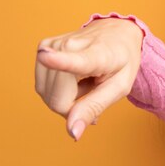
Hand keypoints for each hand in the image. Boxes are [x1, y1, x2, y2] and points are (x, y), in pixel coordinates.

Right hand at [35, 18, 143, 140]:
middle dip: (74, 107)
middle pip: (57, 99)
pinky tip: (75, 78)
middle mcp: (70, 45)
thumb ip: (95, 108)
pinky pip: (43, 86)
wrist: (117, 32)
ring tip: (87, 81)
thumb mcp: (120, 88)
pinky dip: (58, 89)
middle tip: (95, 91)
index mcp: (97, 54)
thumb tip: (72, 133)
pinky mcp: (43, 47)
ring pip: (47, 94)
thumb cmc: (122, 61)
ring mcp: (53, 44)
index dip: (58, 62)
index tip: (44, 56)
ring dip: (66, 97)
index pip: (75, 61)